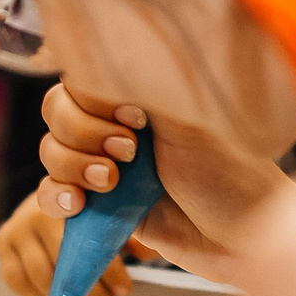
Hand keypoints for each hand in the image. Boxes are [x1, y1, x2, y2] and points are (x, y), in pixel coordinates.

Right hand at [0, 190, 134, 295]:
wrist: (59, 192)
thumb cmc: (94, 204)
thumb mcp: (115, 210)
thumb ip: (131, 229)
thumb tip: (148, 255)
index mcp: (70, 192)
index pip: (87, 234)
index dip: (101, 258)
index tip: (123, 286)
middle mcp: (39, 206)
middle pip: (66, 259)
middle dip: (95, 285)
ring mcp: (18, 223)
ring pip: (44, 275)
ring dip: (70, 295)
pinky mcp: (2, 240)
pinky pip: (16, 279)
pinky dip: (36, 293)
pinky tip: (56, 295)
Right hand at [33, 84, 283, 279]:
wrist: (243, 238)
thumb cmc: (231, 174)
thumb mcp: (190, 122)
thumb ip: (142, 89)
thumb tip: (103, 57)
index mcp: (140, 95)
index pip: (81, 77)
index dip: (91, 99)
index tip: (134, 118)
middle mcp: (118, 125)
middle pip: (57, 112)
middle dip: (82, 133)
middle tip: (129, 154)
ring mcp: (106, 165)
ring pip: (51, 152)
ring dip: (71, 166)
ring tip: (111, 184)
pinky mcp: (101, 206)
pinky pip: (52, 195)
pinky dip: (56, 197)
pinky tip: (78, 205)